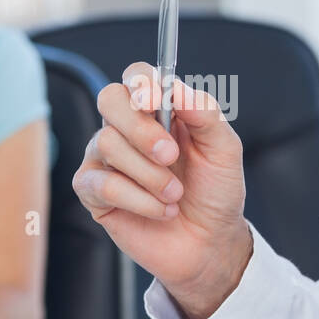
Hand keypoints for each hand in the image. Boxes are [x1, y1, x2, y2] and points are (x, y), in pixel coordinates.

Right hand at [72, 62, 252, 318]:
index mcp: (159, 110)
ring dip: (149, 174)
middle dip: (140, 128)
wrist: (210, 242)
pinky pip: (100, 183)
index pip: (136, 76)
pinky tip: (160, 211)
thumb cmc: (215, 192)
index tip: (156, 102)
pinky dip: (137, 199)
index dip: (141, 83)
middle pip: (110, 99)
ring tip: (175, 195)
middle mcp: (128, 128)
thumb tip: (177, 89)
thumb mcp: (224, 150)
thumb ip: (205, 114)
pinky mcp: (94, 192)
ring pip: (107, 144)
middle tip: (171, 155)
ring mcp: (106, 158)